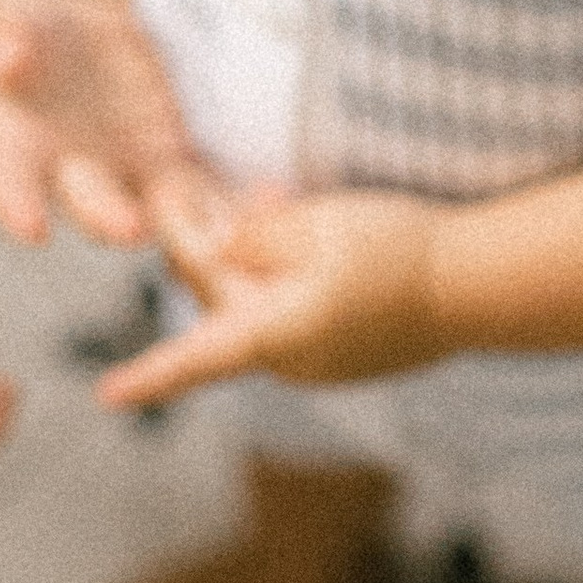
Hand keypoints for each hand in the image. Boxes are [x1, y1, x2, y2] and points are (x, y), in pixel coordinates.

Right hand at [0, 0, 231, 250]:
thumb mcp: (6, 23)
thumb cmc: (24, 34)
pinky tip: (272, 200)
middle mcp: (73, 178)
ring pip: (158, 213)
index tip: (30, 227)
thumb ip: (1, 38)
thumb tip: (7, 53)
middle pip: (92, 207)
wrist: (70, 38)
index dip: (16, 205)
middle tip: (128, 227)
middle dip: (110, 218)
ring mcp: (127, 176)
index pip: (9, 182)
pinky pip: (206, 193)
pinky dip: (235, 204)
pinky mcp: (173, 165)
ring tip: (215, 234)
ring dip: (185, 225)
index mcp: (17, 150)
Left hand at [97, 186, 445, 405]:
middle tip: (182, 188)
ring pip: (255, 302)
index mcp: (276, 333)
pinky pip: (288, 310)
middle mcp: (289, 359)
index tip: (105, 395)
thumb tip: (217, 244)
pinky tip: (296, 230)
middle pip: (221, 301)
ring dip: (245, 258)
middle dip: (201, 247)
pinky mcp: (342, 353)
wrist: (477, 286)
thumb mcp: (320, 227)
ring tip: (259, 200)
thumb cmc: (398, 253)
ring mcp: (318, 361)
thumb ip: (256, 237)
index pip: (197, 358)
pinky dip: (279, 275)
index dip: (149, 376)